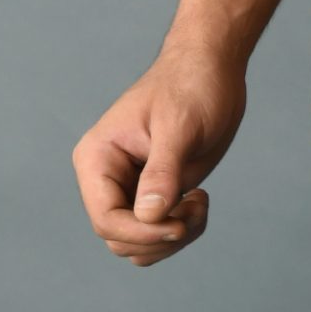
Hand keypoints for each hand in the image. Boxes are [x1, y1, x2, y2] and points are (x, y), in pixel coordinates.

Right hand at [71, 39, 247, 267]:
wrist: (213, 68)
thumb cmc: (192, 85)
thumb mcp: (179, 126)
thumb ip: (162, 171)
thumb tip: (148, 215)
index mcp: (97, 158)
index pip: (105, 219)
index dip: (141, 233)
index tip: (180, 225)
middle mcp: (106, 178)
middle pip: (119, 238)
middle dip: (160, 236)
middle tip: (198, 206)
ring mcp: (128, 188)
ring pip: (138, 243)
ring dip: (172, 237)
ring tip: (200, 204)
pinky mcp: (152, 194)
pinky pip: (156, 233)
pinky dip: (179, 231)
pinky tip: (199, 202)